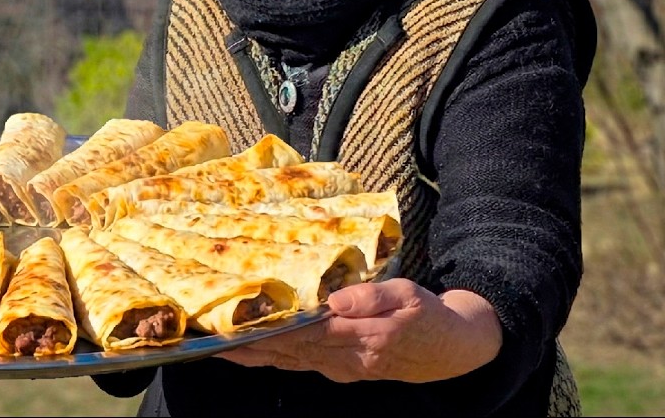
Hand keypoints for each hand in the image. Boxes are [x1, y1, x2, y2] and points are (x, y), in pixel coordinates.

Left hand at [217, 280, 502, 382]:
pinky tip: (250, 350)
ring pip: (288, 361)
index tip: (237, 325)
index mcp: (361, 338)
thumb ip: (372, 297)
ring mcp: (341, 368)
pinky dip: (272, 357)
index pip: (305, 332)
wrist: (454, 349)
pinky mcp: (340, 368)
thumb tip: (335, 298)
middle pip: (288, 351)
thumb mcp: (410, 296)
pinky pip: (298, 363)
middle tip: (210, 338)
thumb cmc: (429, 315)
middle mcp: (345, 359)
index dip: (269, 330)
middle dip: (248, 346)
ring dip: (253, 355)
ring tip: (217, 346)